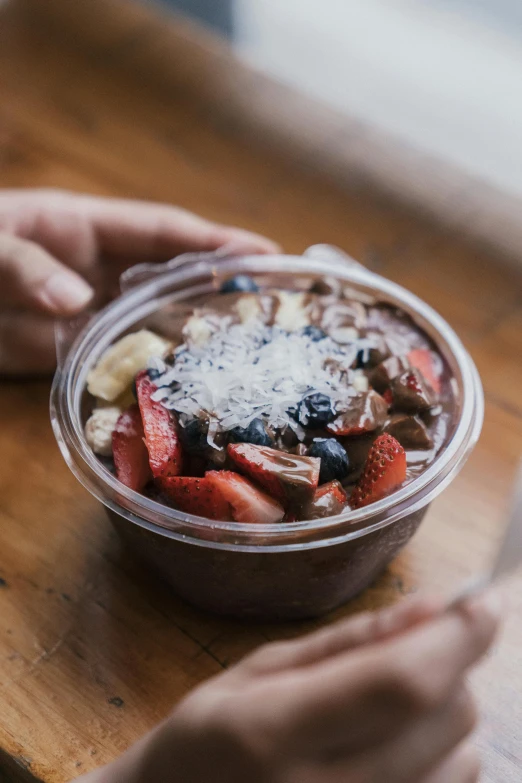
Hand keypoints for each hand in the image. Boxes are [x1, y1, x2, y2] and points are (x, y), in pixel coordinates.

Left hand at [0, 189, 278, 375]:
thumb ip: (21, 263)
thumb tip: (74, 302)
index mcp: (86, 229)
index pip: (166, 232)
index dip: (218, 241)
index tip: (269, 253)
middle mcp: (97, 272)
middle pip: (172, 281)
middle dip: (222, 293)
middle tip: (276, 315)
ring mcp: (85, 316)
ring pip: (152, 327)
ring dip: (192, 341)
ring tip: (245, 362)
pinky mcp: (66, 355)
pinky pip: (116, 367)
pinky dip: (147, 380)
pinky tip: (179, 398)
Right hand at [81, 590, 500, 782]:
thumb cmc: (207, 739)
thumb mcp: (259, 672)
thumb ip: (349, 641)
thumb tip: (433, 605)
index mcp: (273, 733)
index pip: (397, 683)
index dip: (455, 638)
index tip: (484, 599)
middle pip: (445, 719)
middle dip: (450, 665)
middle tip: (416, 645)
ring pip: (464, 761)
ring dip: (448, 714)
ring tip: (392, 704)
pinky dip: (444, 757)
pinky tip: (398, 745)